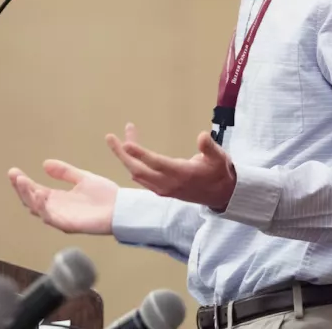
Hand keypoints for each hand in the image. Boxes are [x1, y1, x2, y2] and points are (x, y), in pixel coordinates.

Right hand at [8, 160, 118, 234]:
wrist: (122, 206)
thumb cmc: (105, 195)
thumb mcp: (82, 178)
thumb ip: (64, 172)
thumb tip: (44, 164)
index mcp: (58, 199)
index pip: (35, 190)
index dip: (23, 182)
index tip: (14, 171)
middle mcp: (56, 209)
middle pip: (31, 201)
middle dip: (20, 188)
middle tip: (14, 175)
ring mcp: (61, 218)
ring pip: (37, 209)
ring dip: (27, 195)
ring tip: (21, 181)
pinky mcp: (68, 224)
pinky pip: (50, 218)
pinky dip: (42, 207)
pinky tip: (39, 193)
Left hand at [106, 126, 236, 211]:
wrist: (221, 195)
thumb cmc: (219, 172)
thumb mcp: (219, 158)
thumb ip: (209, 148)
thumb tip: (202, 136)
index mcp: (181, 173)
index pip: (156, 163)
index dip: (140, 153)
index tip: (126, 143)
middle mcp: (168, 183)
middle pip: (138, 169)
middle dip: (122, 154)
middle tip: (109, 137)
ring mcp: (163, 189)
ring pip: (137, 174)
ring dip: (125, 158)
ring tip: (116, 139)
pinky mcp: (162, 190)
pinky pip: (141, 179)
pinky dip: (132, 165)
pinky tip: (128, 155)